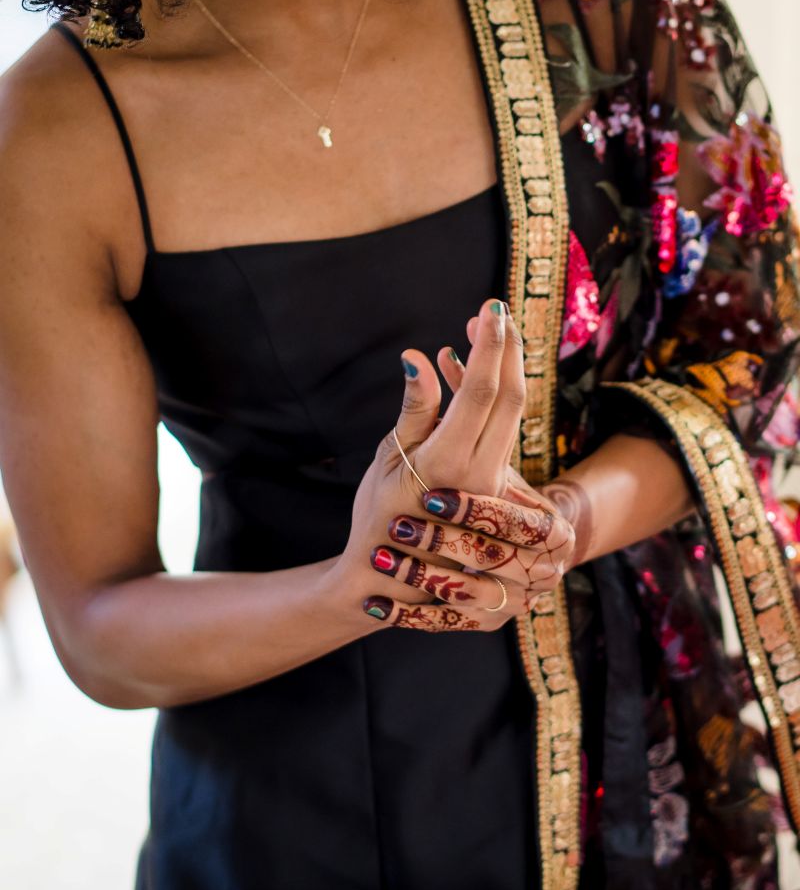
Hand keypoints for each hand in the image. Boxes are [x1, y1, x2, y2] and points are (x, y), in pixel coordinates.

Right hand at [334, 297, 546, 629]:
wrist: (391, 582)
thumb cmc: (377, 521)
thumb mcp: (387, 463)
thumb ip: (414, 411)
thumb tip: (418, 359)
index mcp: (450, 464)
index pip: (484, 392)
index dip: (491, 345)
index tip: (491, 307)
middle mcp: (482, 474)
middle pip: (511, 398)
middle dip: (506, 349)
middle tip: (492, 313)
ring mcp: (493, 484)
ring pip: (510, 415)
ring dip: (501, 371)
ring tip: (479, 335)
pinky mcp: (495, 488)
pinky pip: (501, 432)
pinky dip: (491, 399)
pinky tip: (471, 377)